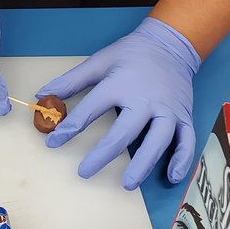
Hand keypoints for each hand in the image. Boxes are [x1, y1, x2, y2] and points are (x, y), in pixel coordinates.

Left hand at [37, 17, 200, 190]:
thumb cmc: (131, 54)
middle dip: (102, 155)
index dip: (70, 128)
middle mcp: (145, 100)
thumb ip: (71, 81)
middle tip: (84, 172)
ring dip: (143, 165)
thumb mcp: (99, 61)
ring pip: (157, 142)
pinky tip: (172, 177)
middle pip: (123, 133)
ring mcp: (168, 110)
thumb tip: (42, 95)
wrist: (170, 44)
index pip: (90, 110)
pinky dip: (182, 160)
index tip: (53, 142)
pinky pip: (187, 141)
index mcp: (120, 84)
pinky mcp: (184, 116)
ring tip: (128, 184)